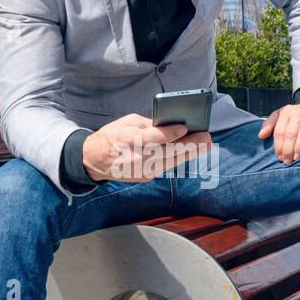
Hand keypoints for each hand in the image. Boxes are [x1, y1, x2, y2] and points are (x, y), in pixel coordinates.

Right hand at [82, 113, 211, 182]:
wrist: (94, 161)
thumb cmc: (112, 136)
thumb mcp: (126, 122)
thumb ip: (148, 124)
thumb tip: (169, 124)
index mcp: (127, 140)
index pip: (151, 138)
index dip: (169, 134)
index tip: (184, 127)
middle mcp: (135, 157)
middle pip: (165, 152)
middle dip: (188, 145)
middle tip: (205, 138)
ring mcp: (140, 170)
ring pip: (170, 162)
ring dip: (189, 153)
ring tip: (205, 144)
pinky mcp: (145, 177)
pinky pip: (165, 166)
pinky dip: (178, 158)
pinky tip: (190, 151)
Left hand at [258, 103, 299, 163]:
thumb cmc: (296, 117)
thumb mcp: (281, 117)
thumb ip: (270, 125)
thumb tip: (260, 136)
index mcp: (286, 112)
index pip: (279, 131)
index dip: (278, 145)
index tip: (279, 157)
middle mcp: (298, 112)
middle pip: (290, 133)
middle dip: (287, 149)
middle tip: (287, 161)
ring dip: (299, 146)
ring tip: (296, 157)